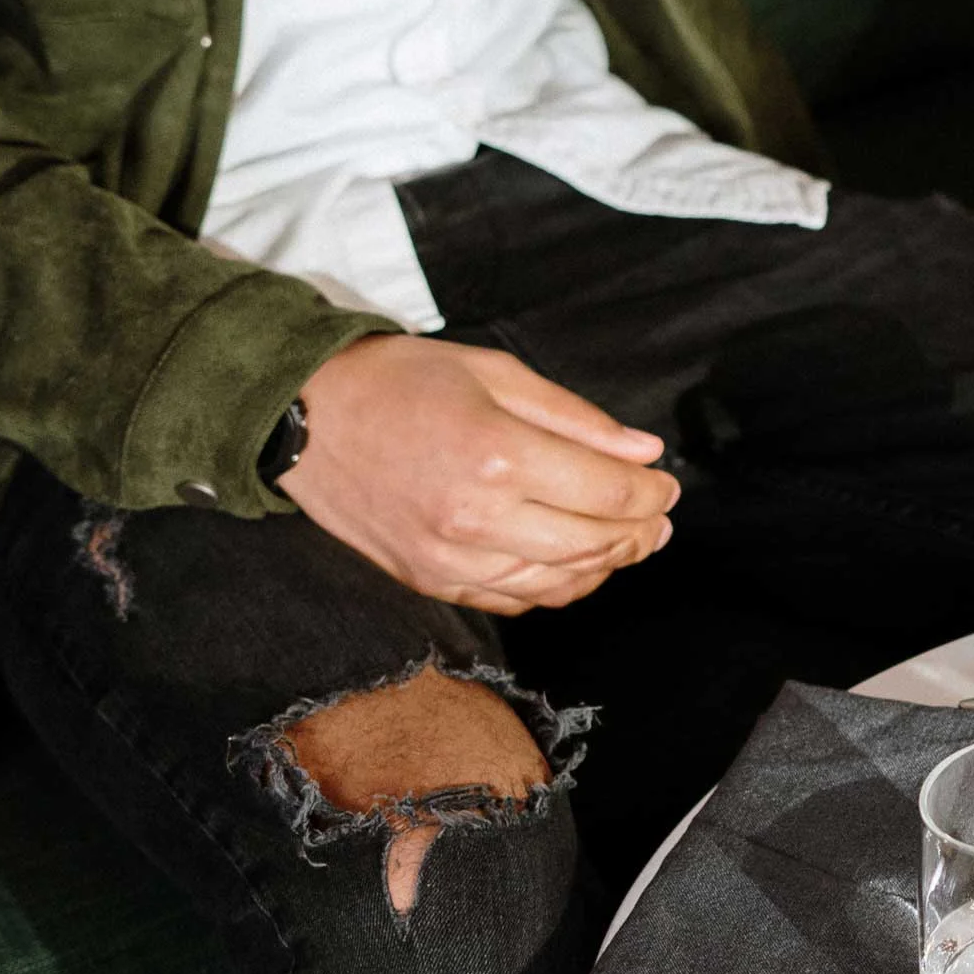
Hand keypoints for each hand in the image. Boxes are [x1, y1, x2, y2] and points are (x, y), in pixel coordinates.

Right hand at [279, 337, 680, 615]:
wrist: (304, 416)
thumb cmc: (403, 382)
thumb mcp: (497, 374)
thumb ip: (577, 419)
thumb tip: (646, 452)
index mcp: (499, 455)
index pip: (609, 493)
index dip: (652, 495)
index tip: (668, 487)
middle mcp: (476, 518)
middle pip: (593, 543)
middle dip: (641, 533)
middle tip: (660, 519)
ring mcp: (449, 559)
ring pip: (558, 581)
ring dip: (605, 564)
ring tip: (629, 542)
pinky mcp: (428, 580)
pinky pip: (513, 599)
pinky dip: (556, 587)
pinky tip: (576, 565)